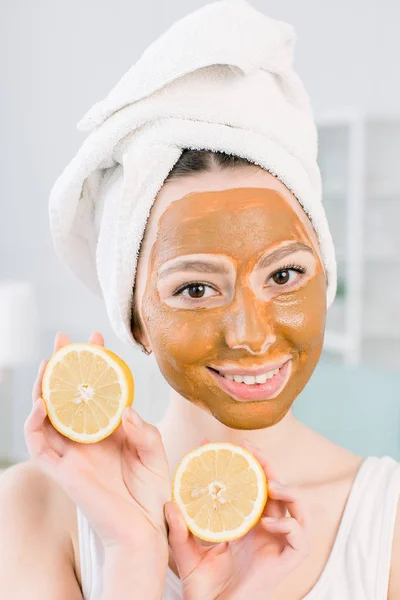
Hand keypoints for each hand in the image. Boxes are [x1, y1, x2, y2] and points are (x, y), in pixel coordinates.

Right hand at [24, 331, 170, 561]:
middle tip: (64, 339)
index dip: (94, 365)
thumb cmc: (151, 493)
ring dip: (44, 388)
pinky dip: (35, 422)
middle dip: (64, 366)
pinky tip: (44, 402)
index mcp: (108, 432)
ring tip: (50, 363)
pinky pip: (38, 444)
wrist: (144, 530)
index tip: (98, 339)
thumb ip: (143, 430)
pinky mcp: (61, 471)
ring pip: (47, 415)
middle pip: (67, 396)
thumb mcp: (155, 452)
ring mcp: (71, 453)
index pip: (96, 391)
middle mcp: (87, 439)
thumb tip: (124, 410)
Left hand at [165, 439, 310, 599]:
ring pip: (298, 509)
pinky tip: (270, 523)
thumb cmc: (202, 587)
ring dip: (288, 490)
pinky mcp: (288, 562)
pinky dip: (290, 526)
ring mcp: (279, 544)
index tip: (217, 443)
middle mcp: (266, 528)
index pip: (250, 483)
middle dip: (266, 464)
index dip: (240, 461)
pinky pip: (301, 540)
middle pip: (276, 487)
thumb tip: (169, 503)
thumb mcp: (186, 553)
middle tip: (249, 449)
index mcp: (247, 521)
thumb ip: (180, 530)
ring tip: (270, 484)